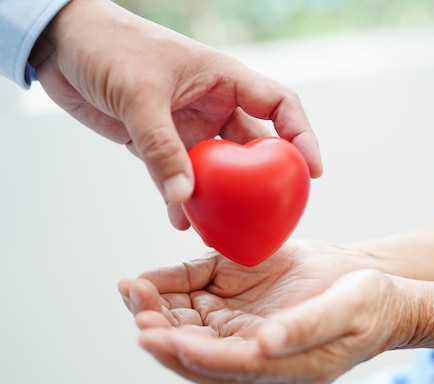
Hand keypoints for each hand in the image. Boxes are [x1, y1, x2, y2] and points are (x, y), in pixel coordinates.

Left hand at [31, 0, 321, 228]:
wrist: (60, 44)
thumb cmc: (107, 47)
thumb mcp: (138, 96)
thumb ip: (161, 148)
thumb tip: (185, 198)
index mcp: (223, 78)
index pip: (279, 106)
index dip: (302, 136)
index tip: (312, 171)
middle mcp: (212, 103)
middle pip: (252, 145)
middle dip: (262, 179)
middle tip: (269, 212)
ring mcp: (187, 124)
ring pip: (216, 167)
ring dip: (221, 196)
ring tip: (224, 227)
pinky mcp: (160, 141)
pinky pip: (178, 175)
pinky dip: (181, 197)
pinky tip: (181, 219)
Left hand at [118, 241, 411, 383]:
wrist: (378, 286)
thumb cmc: (369, 302)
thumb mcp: (347, 310)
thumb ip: (306, 328)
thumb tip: (264, 345)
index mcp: (289, 368)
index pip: (230, 368)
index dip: (192, 355)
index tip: (158, 336)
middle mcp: (263, 357)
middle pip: (202, 356)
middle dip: (165, 335)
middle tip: (136, 309)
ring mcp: (253, 334)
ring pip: (197, 334)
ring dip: (163, 316)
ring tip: (134, 291)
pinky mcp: (249, 311)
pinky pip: (205, 310)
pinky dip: (178, 296)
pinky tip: (155, 284)